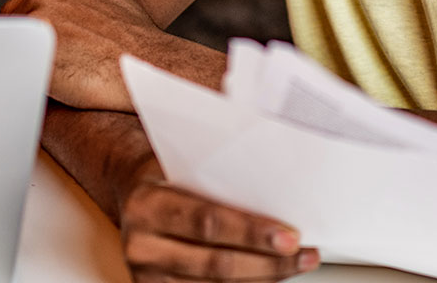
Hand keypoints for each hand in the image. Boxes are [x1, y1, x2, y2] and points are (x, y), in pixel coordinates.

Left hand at [4, 0, 164, 111]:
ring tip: (43, 80)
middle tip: (42, 66)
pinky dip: (19, 79)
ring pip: (9, 47)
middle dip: (22, 45)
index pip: (22, 5)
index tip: (43, 48)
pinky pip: (12, 70)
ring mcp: (35, 26)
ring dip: (20, 62)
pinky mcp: (33, 57)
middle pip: (11, 25)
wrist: (146, 66)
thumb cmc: (137, 37)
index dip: (31, 31)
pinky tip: (40, 89)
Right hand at [117, 156, 320, 281]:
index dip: (252, 233)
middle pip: (216, 263)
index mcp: (148, 206)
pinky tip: (268, 275)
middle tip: (302, 254)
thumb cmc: (167, 176)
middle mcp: (142, 246)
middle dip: (268, 262)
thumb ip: (220, 181)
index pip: (207, 222)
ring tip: (296, 264)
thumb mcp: (185, 165)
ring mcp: (148, 276)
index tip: (290, 236)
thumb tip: (280, 194)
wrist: (133, 196)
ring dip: (264, 277)